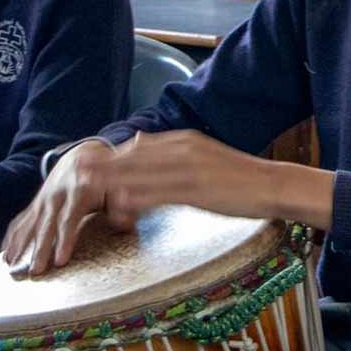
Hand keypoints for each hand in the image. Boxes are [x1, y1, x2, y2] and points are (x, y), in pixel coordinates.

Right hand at [2, 139, 115, 276]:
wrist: (81, 155)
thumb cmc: (105, 178)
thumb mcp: (116, 188)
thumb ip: (121, 207)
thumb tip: (124, 225)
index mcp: (78, 192)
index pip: (69, 220)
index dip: (64, 240)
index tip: (60, 261)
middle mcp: (56, 196)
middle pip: (46, 226)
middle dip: (40, 250)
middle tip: (36, 272)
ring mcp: (43, 200)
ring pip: (29, 224)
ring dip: (20, 245)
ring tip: (11, 265)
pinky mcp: (35, 204)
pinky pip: (20, 221)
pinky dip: (12, 237)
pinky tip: (5, 253)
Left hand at [97, 130, 295, 223]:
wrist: (273, 185)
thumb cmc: (241, 179)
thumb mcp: (205, 157)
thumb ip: (175, 155)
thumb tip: (142, 145)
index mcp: (185, 141)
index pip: (138, 147)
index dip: (113, 160)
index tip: (91, 171)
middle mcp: (183, 149)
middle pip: (132, 158)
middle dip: (103, 172)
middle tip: (77, 184)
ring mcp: (188, 168)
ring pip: (139, 175)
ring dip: (112, 188)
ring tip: (88, 199)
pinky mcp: (196, 189)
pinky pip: (157, 194)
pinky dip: (135, 201)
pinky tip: (119, 210)